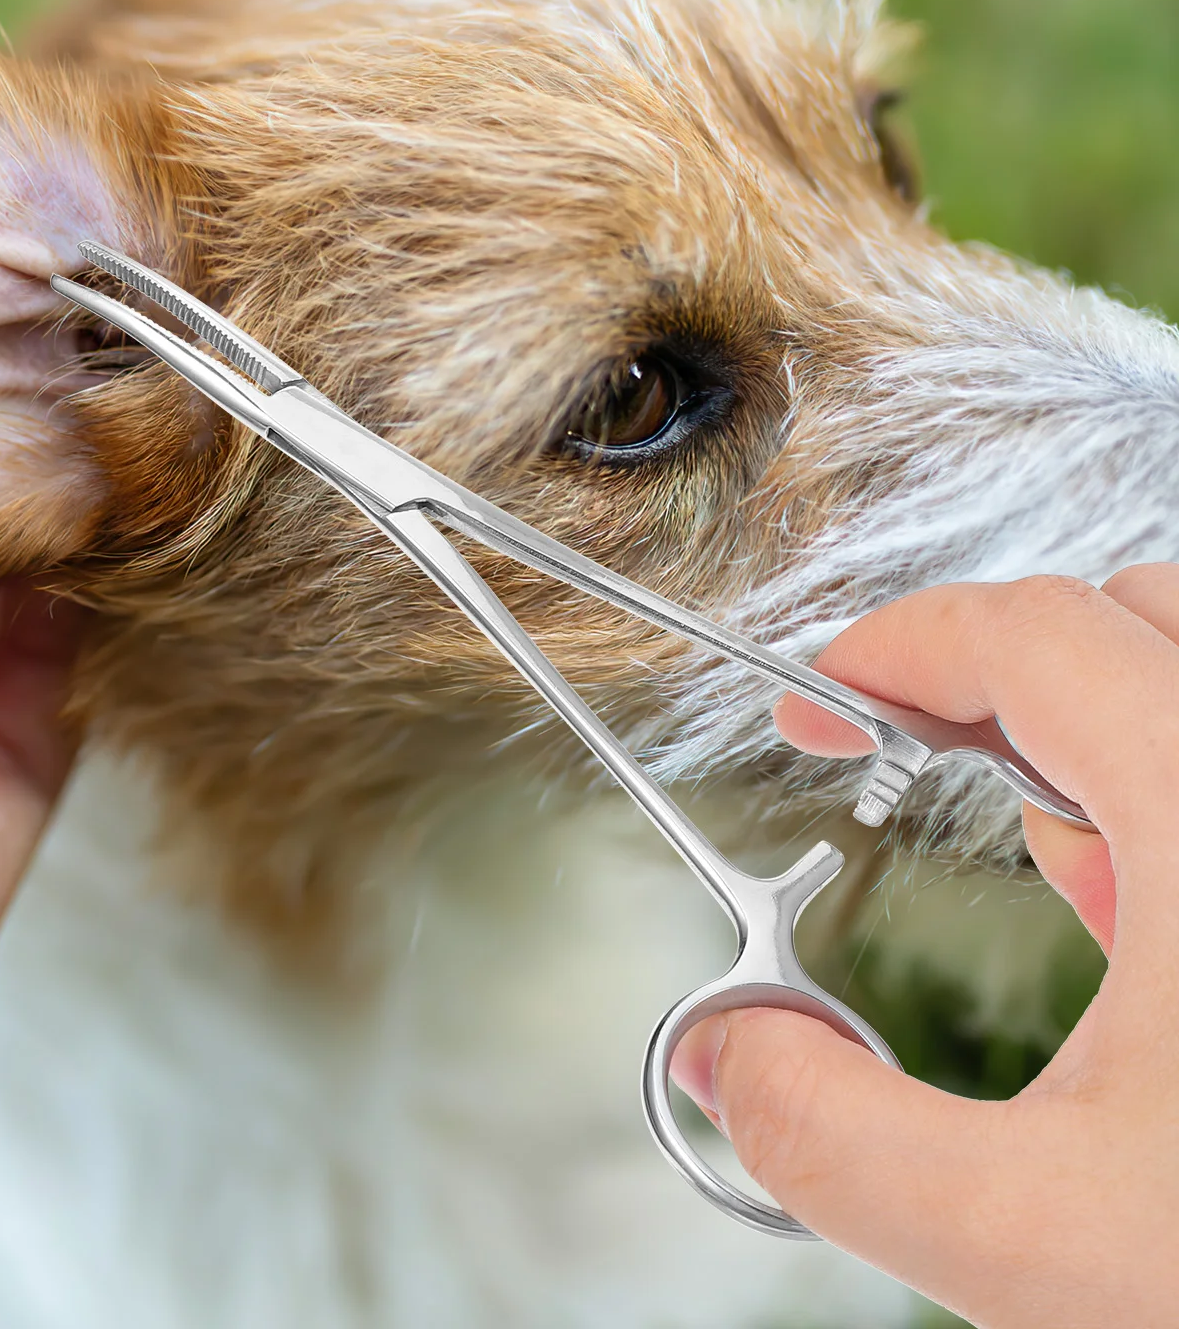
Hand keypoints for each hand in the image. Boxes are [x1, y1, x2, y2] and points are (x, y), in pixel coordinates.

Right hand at [670, 569, 1178, 1327]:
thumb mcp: (1050, 1242)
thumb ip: (842, 1147)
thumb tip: (725, 1062)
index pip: (1026, 631)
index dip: (888, 649)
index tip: (814, 706)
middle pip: (1125, 617)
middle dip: (994, 677)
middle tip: (912, 764)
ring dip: (1098, 737)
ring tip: (1059, 872)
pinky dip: (1173, 798)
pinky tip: (1153, 929)